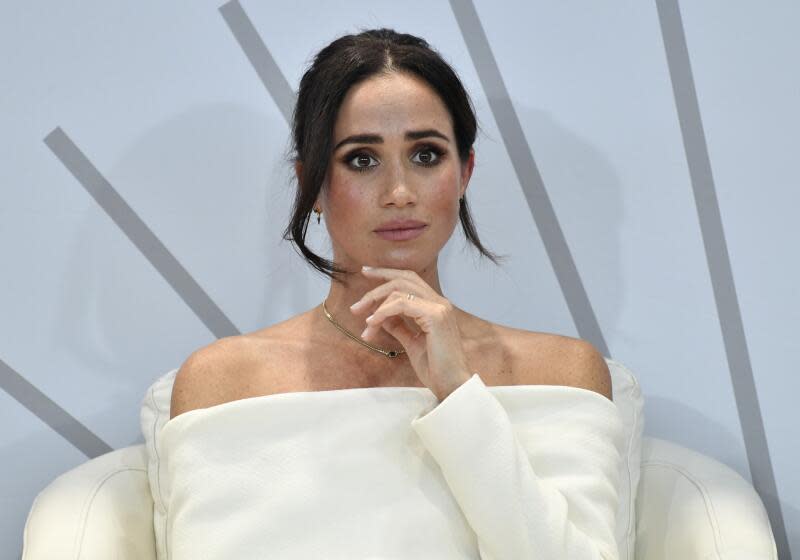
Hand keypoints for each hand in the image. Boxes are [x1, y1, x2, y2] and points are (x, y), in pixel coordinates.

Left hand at [350, 266, 472, 400]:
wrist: (451, 385)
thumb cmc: (436, 368)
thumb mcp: (412, 343)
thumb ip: (399, 326)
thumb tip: (381, 316)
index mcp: (436, 306)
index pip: (410, 280)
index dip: (387, 274)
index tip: (365, 273)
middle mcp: (440, 302)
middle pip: (403, 278)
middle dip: (376, 286)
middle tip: (356, 305)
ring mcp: (439, 307)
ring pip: (400, 289)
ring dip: (375, 304)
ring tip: (363, 322)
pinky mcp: (435, 316)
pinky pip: (401, 303)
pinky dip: (383, 311)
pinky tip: (372, 323)